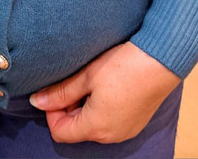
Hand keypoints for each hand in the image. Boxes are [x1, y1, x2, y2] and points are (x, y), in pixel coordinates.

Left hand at [28, 41, 180, 143]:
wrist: (161, 60)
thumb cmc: (122, 66)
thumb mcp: (87, 76)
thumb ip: (60, 92)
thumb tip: (37, 102)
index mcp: (95, 128)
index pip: (60, 131)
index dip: (52, 111)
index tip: (57, 89)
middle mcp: (111, 136)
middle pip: (77, 129)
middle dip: (69, 107)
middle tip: (75, 80)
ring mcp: (126, 131)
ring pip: (93, 125)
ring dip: (85, 107)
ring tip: (91, 80)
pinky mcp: (136, 122)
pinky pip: (110, 122)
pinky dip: (101, 108)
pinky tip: (107, 85)